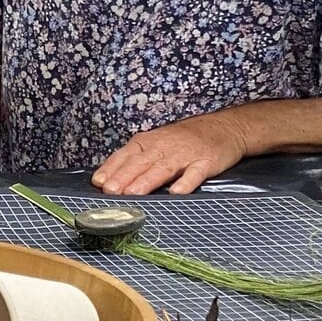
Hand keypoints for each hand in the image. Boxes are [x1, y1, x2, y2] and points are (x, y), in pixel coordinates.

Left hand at [92, 114, 248, 195]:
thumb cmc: (183, 139)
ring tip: (133, 193)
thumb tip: (108, 180)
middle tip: (110, 191)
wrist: (223, 127)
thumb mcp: (155, 143)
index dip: (111, 169)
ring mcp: (185, 155)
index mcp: (148, 142)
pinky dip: (186, 183)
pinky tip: (176, 192)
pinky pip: (195, 174)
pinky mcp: (206, 162)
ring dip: (147, 181)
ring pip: (163, 169)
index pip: (125, 155)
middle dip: (124, 177)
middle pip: (140, 163)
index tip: (98, 182)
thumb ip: (134, 160)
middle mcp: (164, 147)